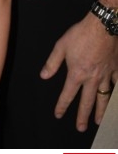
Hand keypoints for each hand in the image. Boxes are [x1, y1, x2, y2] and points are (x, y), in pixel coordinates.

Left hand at [40, 13, 117, 130]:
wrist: (101, 26)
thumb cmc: (80, 34)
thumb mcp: (61, 46)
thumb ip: (52, 63)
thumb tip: (43, 76)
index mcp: (77, 74)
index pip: (67, 94)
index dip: (62, 105)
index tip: (58, 114)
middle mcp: (92, 79)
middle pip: (87, 102)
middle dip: (83, 116)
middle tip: (81, 128)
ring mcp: (106, 75)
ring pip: (104, 98)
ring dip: (101, 111)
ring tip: (99, 122)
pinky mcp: (116, 69)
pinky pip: (117, 85)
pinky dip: (116, 95)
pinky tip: (115, 102)